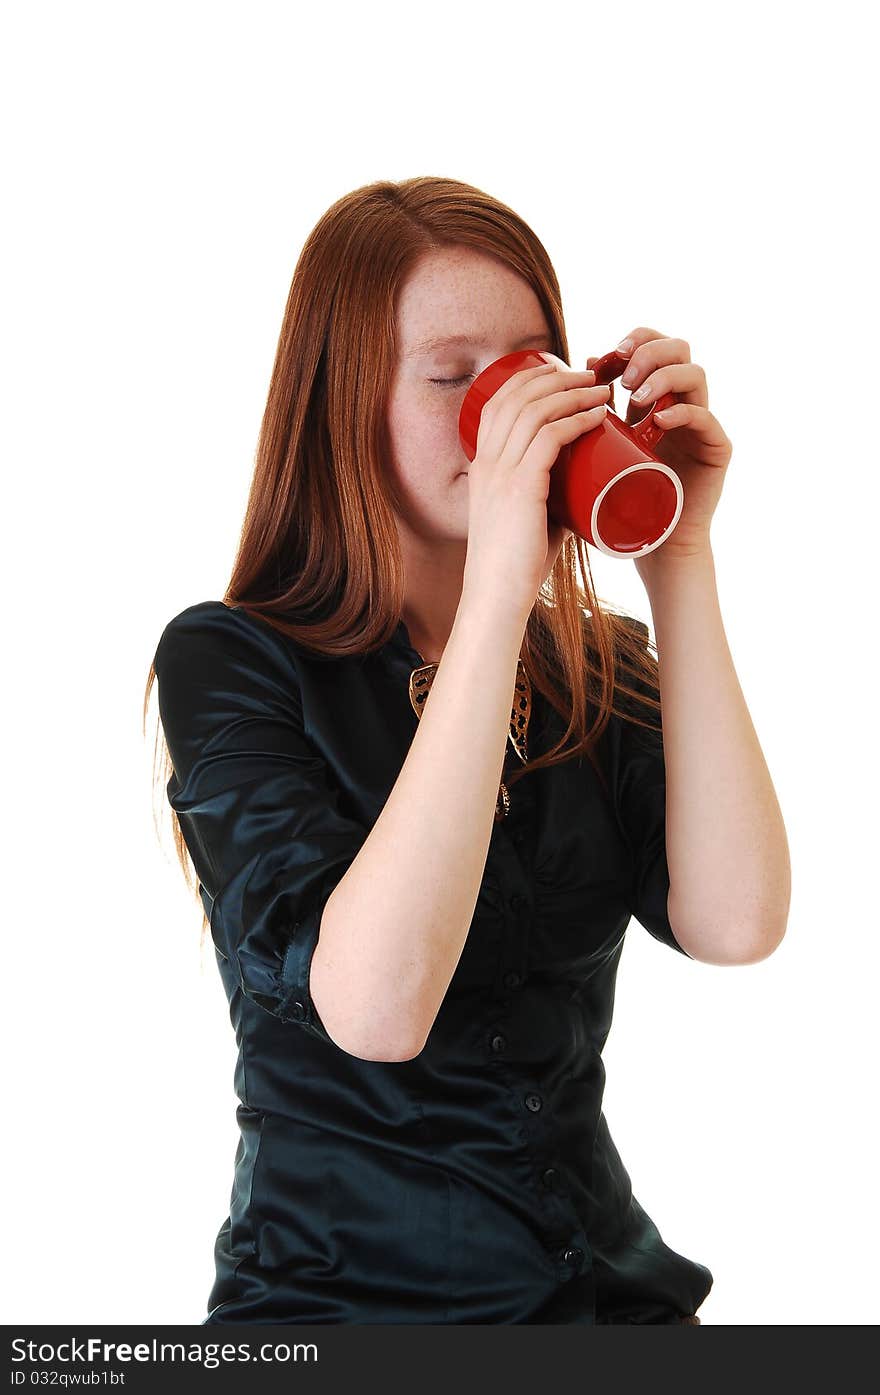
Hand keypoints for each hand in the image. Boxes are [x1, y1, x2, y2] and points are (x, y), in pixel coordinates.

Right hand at [462, 359, 610, 620]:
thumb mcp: (529, 520)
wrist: (497, 598)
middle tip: (590, 376)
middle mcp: (487, 462)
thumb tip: (588, 491)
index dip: (530, 380)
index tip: (563, 375)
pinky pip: (549, 437)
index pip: (499, 402)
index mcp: (482, 466)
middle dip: (557, 377)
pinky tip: (597, 414)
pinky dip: (576, 419)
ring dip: (572, 393)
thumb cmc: (517, 566)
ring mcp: (500, 474)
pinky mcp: (520, 488)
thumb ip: (552, 501)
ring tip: (601, 390)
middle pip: (517, 396)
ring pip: (536, 410)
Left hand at [587, 327, 732, 569]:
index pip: (655, 346)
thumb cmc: (617, 498)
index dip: (634, 340)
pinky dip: (685, 413)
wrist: (649, 544)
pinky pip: (707, 419)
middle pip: (679, 349)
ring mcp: (702, 424)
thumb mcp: (597, 448)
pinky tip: (662, 419)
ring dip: (662, 377)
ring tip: (636, 397)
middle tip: (623, 377)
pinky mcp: (717, 450)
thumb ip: (588, 414)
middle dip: (648, 352)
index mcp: (657, 397)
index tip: (605, 358)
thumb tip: (575, 368)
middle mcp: (683, 402)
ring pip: (695, 375)